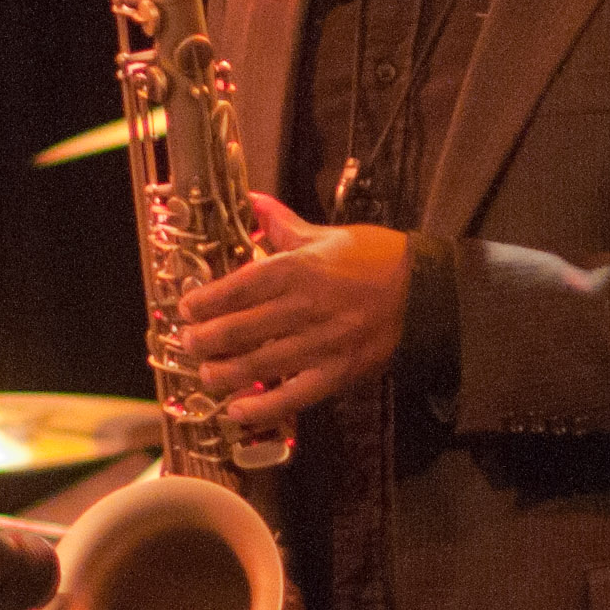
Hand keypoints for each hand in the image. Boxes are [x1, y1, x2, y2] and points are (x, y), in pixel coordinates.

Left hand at [178, 192, 409, 432]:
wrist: (423, 289)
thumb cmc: (372, 256)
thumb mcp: (324, 234)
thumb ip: (281, 223)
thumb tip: (250, 199)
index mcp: (296, 269)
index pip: (236, 288)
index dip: (205, 302)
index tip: (186, 309)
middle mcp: (302, 308)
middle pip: (239, 329)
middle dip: (205, 339)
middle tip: (187, 343)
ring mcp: (320, 344)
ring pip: (259, 363)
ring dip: (224, 372)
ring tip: (205, 374)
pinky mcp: (338, 372)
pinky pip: (295, 395)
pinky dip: (265, 405)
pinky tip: (240, 410)